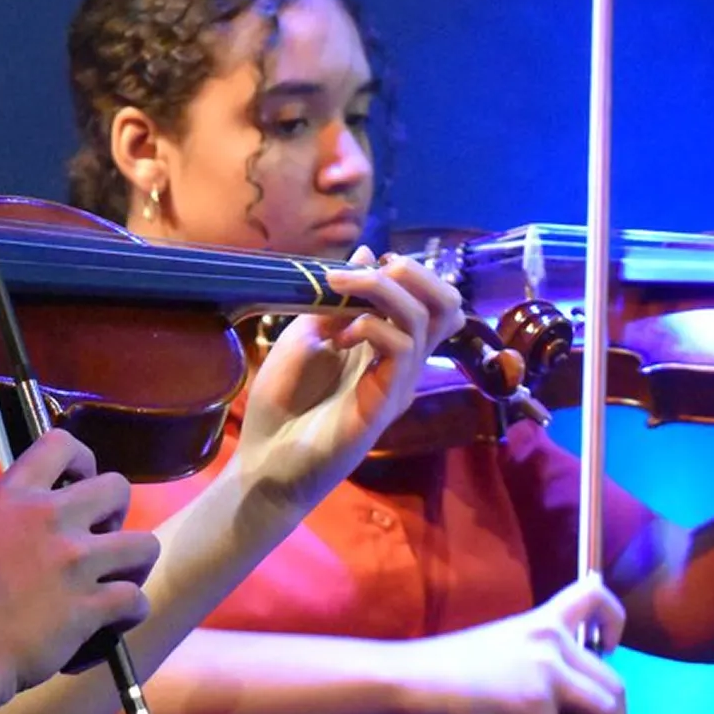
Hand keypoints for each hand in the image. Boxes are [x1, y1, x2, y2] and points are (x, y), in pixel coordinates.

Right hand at [0, 430, 160, 703]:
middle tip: (97, 539)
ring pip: (144, 544)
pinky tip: (109, 625)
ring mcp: (74, 562)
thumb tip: (13, 535)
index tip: (79, 482)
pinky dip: (128, 614)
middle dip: (115, 513)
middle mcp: (49, 518)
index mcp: (11, 497)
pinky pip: (135, 600)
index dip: (82, 461)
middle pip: (117, 488)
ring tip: (115, 581)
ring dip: (133, 564)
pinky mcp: (89, 607)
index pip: (61, 444)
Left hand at [232, 249, 466, 509]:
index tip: (356, 267)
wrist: (265, 459)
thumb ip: (333, 300)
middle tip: (369, 270)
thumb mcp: (303, 336)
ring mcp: (398, 383)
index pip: (429, 299)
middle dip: (414, 273)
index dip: (404, 271)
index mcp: (385, 346)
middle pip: (447, 304)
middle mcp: (401, 363)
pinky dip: (371, 326)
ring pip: (427, 319)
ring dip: (383, 290)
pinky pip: (402, 349)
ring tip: (342, 287)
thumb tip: (366, 253)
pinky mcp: (386, 402)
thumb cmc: (282, 404)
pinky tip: (339, 336)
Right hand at [393, 574, 627, 713]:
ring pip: (607, 710)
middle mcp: (550, 640)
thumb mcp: (503, 647)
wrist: (410, 677)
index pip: (595, 595)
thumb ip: (540, 661)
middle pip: (613, 680)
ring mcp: (544, 673)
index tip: (609, 650)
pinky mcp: (533, 707)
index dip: (615, 621)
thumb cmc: (446, 665)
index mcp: (541, 621)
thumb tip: (572, 705)